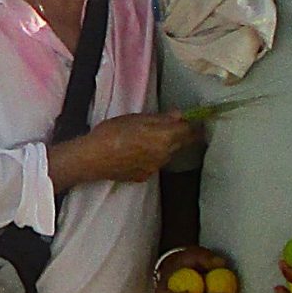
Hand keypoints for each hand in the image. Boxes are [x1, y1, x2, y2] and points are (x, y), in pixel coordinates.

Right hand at [50, 112, 203, 189]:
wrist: (93, 159)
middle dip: (181, 135)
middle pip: (181, 143)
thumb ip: (160, 119)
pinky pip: (155, 164)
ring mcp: (156, 168)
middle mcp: (165, 155)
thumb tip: (180, 115)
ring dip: (166, 146)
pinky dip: (152, 157)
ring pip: (168, 154)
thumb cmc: (112, 133)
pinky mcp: (145, 176)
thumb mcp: (136, 119)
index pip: (189, 130)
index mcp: (164, 137)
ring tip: (149, 138)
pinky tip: (137, 152)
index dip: (195, 124)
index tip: (198, 119)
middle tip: (175, 125)